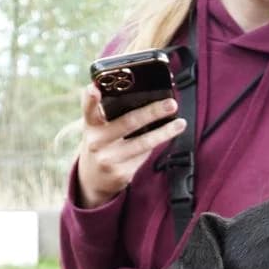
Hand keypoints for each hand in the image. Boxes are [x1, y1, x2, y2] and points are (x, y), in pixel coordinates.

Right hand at [75, 85, 186, 208]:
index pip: (88, 108)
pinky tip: (167, 136)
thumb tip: (146, 97)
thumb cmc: (101, 144)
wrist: (93, 179)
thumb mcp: (97, 128)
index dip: (90, 98)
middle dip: (152, 112)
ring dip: (164, 132)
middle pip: (128, 122)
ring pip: (142, 143)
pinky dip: (155, 144)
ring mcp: (108, 159)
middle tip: (171, 103)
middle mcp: (96, 142)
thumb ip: (109, 112)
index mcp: (91, 125)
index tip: (94, 88)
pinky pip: (143, 156)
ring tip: (180, 123)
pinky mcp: (121, 174)